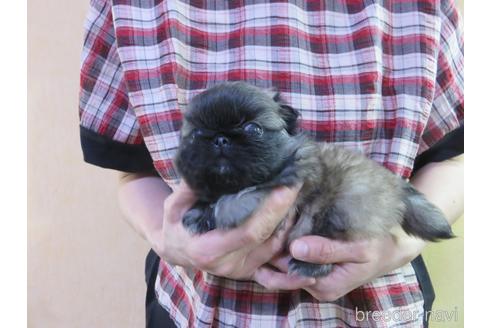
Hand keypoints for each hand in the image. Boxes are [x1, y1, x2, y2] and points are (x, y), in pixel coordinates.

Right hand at [149, 182, 314, 288]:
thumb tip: (204, 164)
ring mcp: (241, 271)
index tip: (285, 187)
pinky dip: (289, 243)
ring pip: (276, 249)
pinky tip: (301, 227)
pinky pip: (277, 263)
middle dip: (286, 211)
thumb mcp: (173, 206)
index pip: (249, 231)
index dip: (270, 211)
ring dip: (290, 223)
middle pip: (268, 239)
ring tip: (297, 195)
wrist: (175, 251)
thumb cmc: (175, 226)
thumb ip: (188, 188)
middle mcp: (228, 265)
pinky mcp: (250, 271)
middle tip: (297, 183)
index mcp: (208, 250)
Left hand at [264, 231, 425, 300]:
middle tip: (249, 235)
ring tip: (255, 231)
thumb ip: (327, 250)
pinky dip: (285, 246)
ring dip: (274, 249)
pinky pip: (295, 259)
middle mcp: (316, 286)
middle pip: (284, 271)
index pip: (289, 273)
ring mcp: (315, 278)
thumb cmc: (378, 247)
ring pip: (287, 264)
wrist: (393, 247)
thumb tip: (296, 249)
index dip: (273, 256)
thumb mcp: (357, 248)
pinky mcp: (316, 268)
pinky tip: (274, 230)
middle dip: (267, 254)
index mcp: (325, 285)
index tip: (259, 238)